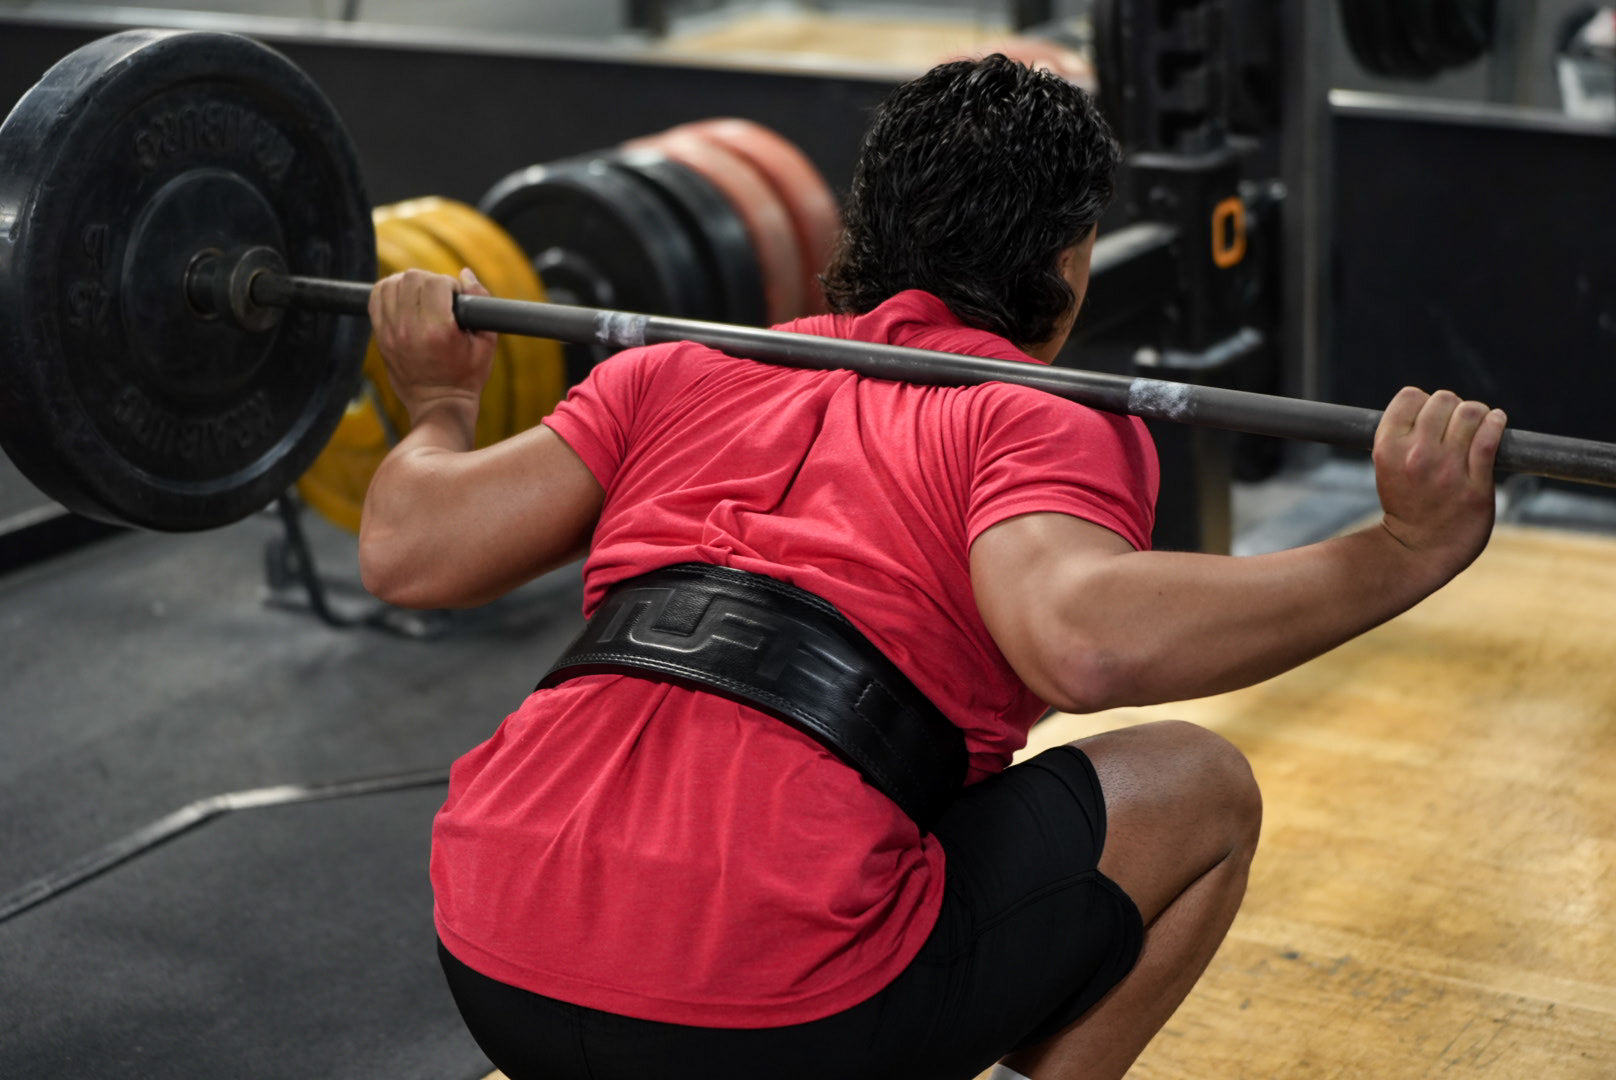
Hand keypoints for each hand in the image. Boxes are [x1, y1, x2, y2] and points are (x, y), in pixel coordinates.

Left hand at [368, 268, 497, 423]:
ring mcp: (390, 333)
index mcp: (437, 331)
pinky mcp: (380, 337)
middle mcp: (409, 330)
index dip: (451, 285)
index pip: (436, 282)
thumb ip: (482, 303)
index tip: (457, 298)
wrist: (438, 405)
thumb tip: (466, 274)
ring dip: (409, 284)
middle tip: (441, 298)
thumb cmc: (467, 376)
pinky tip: (404, 300)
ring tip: (422, 298)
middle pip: (412, 278)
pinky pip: (376, 298)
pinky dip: (390, 292)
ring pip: (391, 283)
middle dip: (430, 281)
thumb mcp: (486, 343)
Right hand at [1373, 386, 1506, 578]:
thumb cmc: (1405, 503)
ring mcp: (1446, 470)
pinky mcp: (1475, 486)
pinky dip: (1496, 423)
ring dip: (1477, 414)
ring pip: (1470, 413)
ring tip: (1477, 425)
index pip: (1410, 396)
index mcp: (1388, 447)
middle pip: (1443, 400)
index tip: (1431, 418)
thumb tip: (1430, 404)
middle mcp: (1415, 455)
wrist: (1416, 549)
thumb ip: (1402, 436)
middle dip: (1453, 407)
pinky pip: (1489, 439)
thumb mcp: (1387, 466)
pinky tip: (1496, 422)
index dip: (1423, 402)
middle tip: (1456, 425)